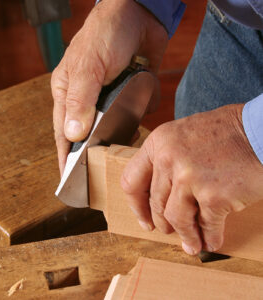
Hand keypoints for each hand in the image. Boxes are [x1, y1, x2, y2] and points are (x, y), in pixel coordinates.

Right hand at [51, 0, 167, 174]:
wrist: (139, 14)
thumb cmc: (106, 34)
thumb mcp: (88, 66)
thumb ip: (82, 100)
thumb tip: (74, 134)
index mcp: (68, 93)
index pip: (64, 132)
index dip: (66, 157)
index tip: (69, 180)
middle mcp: (88, 99)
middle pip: (89, 135)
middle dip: (95, 152)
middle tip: (102, 173)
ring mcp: (110, 98)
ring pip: (112, 128)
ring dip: (120, 135)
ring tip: (126, 149)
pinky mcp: (129, 95)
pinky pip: (133, 115)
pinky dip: (138, 117)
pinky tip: (140, 119)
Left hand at [121, 104, 262, 254]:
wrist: (260, 131)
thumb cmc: (224, 133)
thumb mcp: (182, 136)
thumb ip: (166, 162)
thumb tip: (160, 195)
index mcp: (158, 142)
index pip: (131, 181)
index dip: (136, 206)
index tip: (144, 219)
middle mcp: (168, 158)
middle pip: (155, 203)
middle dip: (162, 223)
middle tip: (169, 231)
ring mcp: (189, 177)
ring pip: (175, 219)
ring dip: (185, 235)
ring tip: (192, 243)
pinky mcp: (213, 195)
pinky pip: (206, 225)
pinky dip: (209, 237)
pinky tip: (211, 241)